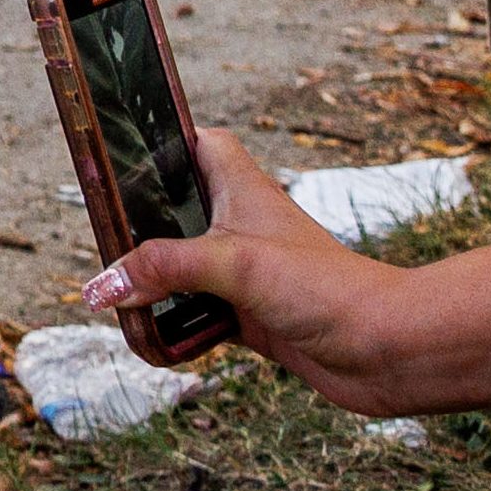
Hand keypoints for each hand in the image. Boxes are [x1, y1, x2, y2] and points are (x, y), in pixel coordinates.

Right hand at [83, 131, 438, 416]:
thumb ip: (164, 268)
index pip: (201, 142)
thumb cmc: (326, 288)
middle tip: (103, 236)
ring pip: (183, 267)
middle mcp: (242, 226)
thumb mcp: (234, 264)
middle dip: (140, 226)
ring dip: (154, 284)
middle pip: (177, 210)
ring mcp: (247, 273)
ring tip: (119, 297)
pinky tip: (156, 341)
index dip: (164, 140)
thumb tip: (103, 285)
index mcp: (242, 190)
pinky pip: (196, 314)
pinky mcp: (251, 316)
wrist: (387, 351)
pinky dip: (175, 327)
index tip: (119, 150)